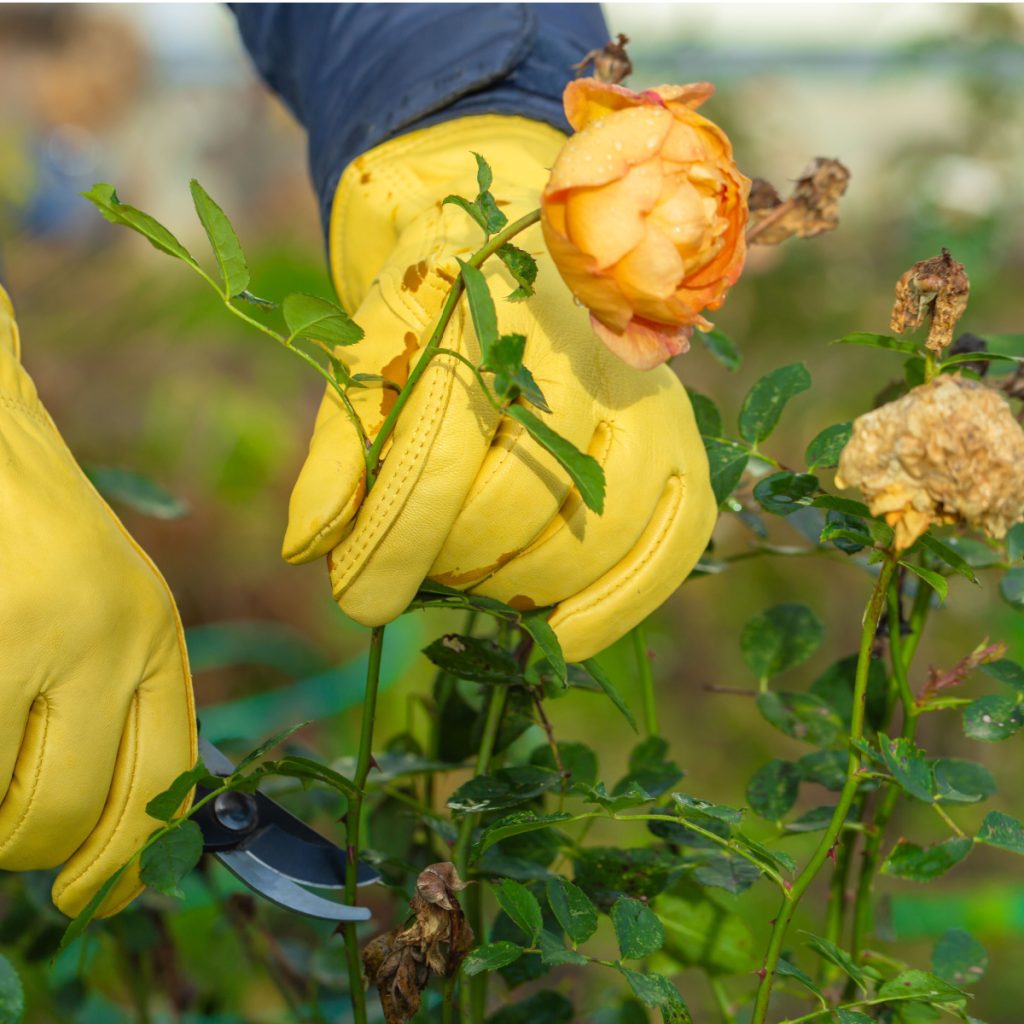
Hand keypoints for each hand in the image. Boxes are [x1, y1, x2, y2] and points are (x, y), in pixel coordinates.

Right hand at [0, 288, 195, 916]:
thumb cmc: (30, 530)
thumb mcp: (104, 607)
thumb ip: (116, 705)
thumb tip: (99, 842)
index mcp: (152, 633)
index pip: (164, 784)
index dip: (127, 862)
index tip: (100, 900)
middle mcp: (102, 640)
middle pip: (67, 821)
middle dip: (30, 850)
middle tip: (10, 831)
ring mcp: (21, 642)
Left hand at [283, 116, 715, 662]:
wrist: (517, 218)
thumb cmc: (432, 293)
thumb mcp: (369, 350)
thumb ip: (342, 447)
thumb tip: (307, 550)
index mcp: (489, 303)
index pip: (441, 450)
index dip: (394, 542)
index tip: (357, 600)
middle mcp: (583, 342)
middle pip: (521, 500)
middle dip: (454, 563)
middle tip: (419, 574)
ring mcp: (646, 387)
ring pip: (596, 528)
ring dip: (522, 585)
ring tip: (472, 584)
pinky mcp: (682, 429)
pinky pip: (676, 530)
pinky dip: (622, 600)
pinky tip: (563, 635)